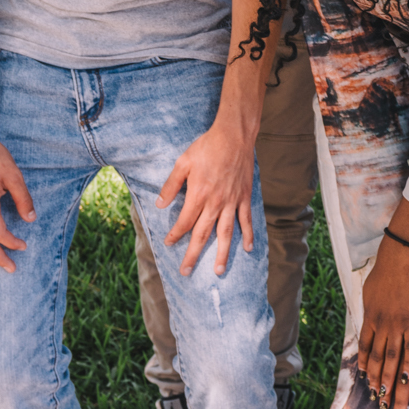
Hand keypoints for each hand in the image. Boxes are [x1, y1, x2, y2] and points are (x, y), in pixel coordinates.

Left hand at [159, 119, 256, 276]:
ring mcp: (232, 202)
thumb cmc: (206, 148)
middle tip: (186, 272)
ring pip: (226, 233)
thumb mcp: (182, 163)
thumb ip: (171, 185)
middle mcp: (215, 203)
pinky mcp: (244, 198)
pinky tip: (248, 248)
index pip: (184, 222)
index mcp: (198, 195)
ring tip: (219, 271)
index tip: (168, 244)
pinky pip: (246, 220)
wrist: (234, 136)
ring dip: (222, 254)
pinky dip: (247, 234)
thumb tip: (160, 204)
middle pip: (202, 234)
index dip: (175, 235)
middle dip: (193, 254)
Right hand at [357, 238, 408, 408]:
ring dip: (379, 384)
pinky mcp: (372, 319)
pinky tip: (364, 376)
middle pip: (399, 374)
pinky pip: (366, 345)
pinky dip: (365, 362)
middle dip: (397, 399)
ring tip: (378, 401)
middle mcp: (404, 335)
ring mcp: (386, 327)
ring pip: (381, 363)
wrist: (402, 263)